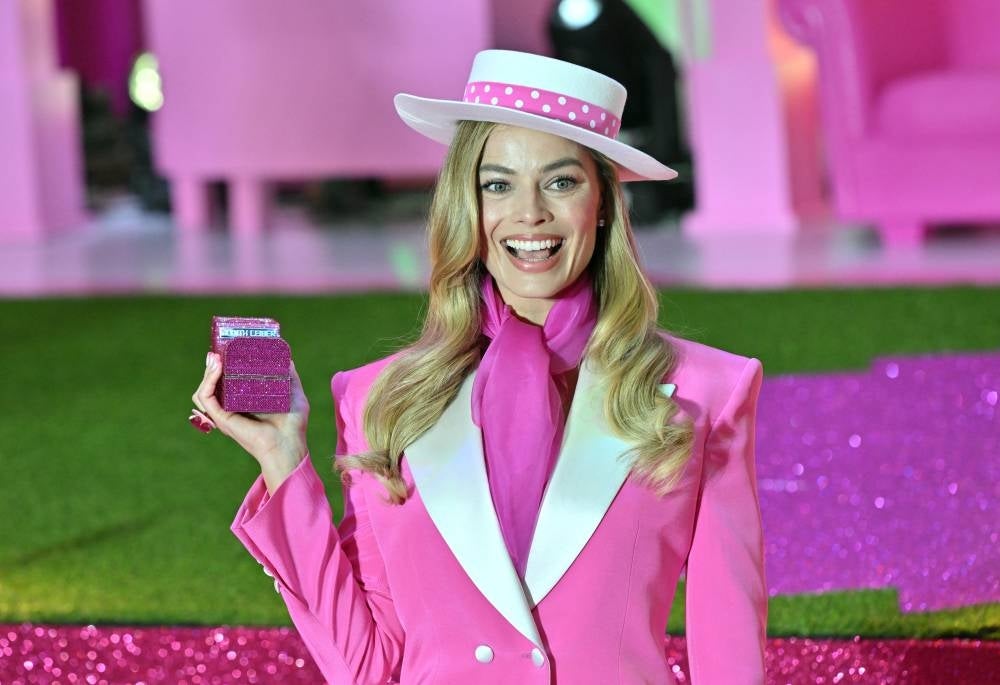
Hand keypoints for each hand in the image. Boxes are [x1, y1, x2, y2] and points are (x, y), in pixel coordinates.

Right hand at [191, 352, 309, 472]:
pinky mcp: (221, 418)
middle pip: (212, 386)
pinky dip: (208, 381)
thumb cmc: (293, 425)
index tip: (227, 350)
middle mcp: (232, 409)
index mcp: (245, 403)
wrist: (289, 444)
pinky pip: (205, 397)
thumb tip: (286, 357)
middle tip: (219, 351)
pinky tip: (218, 368)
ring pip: (204, 390)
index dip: (224, 367)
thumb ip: (289, 375)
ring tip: (215, 358)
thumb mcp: (293, 393)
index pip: (227, 383)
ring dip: (207, 372)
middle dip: (212, 367)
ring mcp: (225, 414)